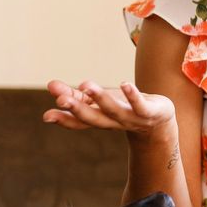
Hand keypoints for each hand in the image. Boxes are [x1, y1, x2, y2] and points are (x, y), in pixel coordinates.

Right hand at [42, 80, 174, 136]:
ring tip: (87, 85)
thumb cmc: (125, 108)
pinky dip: (132, 95)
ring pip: (114, 110)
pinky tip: (124, 84)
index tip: (47, 116)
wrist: (160, 122)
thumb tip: (50, 85)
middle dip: (77, 110)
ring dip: (100, 99)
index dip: (64, 119)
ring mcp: (132, 118)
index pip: (79, 122)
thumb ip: (76, 95)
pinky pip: (140, 104)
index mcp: (100, 119)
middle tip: (61, 100)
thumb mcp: (100, 101)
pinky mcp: (149, 112)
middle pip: (93, 118)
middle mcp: (113, 121)